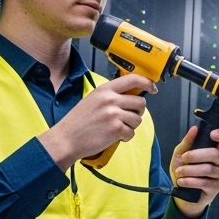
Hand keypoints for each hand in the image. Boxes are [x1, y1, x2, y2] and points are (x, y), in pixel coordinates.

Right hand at [38, 73, 156, 170]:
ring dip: (130, 126)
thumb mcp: (92, 100)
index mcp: (104, 90)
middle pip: (140, 102)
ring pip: (138, 119)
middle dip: (137, 112)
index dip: (147, 83)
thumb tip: (130, 95)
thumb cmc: (77, 122)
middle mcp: (110, 99)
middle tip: (126, 117)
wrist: (66, 139)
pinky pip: (132, 132)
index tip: (152, 88)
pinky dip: (125, 137)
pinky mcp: (116, 129)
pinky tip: (114, 136)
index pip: (133, 79)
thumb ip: (111, 96)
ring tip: (116, 128)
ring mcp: (114, 114)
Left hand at [169, 125, 218, 218]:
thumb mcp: (180, 155)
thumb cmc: (183, 172)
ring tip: (179, 172)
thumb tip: (194, 129)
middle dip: (195, 155)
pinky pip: (204, 182)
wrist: (181, 194)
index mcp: (214, 150)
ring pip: (208, 169)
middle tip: (184, 158)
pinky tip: (181, 182)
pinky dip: (190, 181)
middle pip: (215, 153)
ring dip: (189, 170)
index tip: (213, 134)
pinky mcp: (216, 187)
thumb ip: (187, 142)